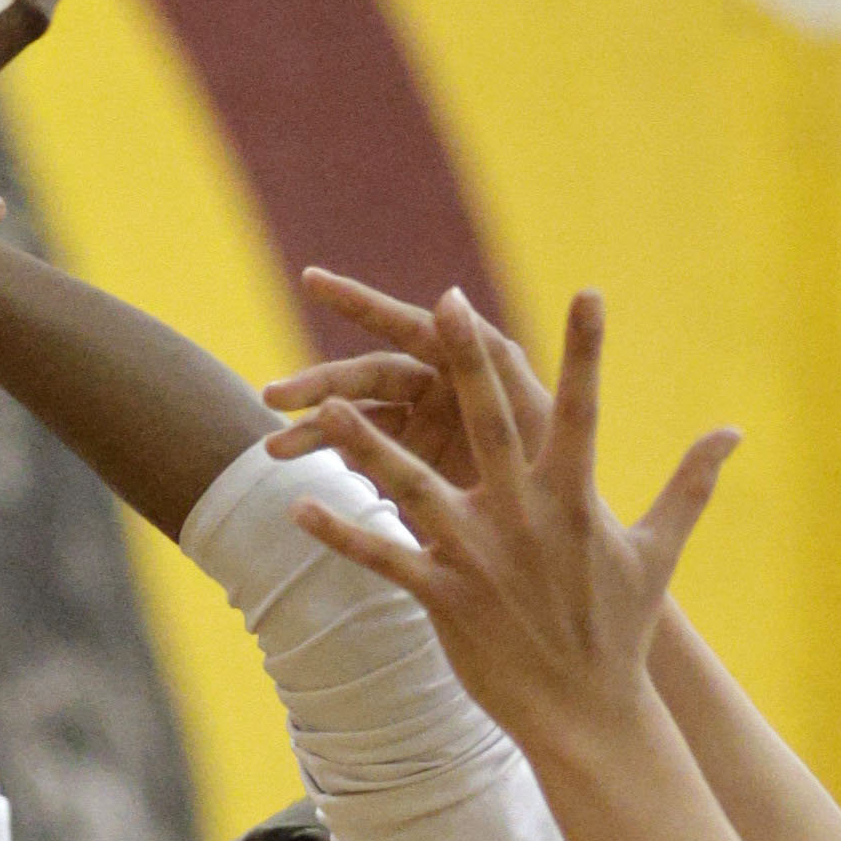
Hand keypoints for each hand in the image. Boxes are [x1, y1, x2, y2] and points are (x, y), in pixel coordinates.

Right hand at [265, 264, 550, 496]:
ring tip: (270, 450)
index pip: (411, 324)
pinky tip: (286, 471)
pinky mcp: (405, 464)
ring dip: (312, 426)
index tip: (310, 281)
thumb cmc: (569, 488)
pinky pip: (355, 456)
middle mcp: (443, 386)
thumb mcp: (534, 427)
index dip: (358, 303)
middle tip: (275, 397)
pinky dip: (324, 461)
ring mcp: (419, 426)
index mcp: (474, 366)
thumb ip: (495, 366)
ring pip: (355, 414)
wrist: (565, 559)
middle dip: (321, 384)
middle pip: (372, 374)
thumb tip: (449, 299)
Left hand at [279, 287, 735, 768]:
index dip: (587, 353)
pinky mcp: (444, 598)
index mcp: (574, 499)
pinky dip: (340, 534)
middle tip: (445, 299)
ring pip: (412, 487)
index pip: (585, 411)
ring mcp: (479, 557)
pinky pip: (383, 560)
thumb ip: (690, 485)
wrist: (587, 716)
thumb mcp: (658, 552)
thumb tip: (733, 433)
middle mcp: (523, 518)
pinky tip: (297, 506)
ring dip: (367, 445)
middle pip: (489, 424)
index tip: (589, 294)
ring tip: (328, 401)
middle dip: (467, 360)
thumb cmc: (620, 630)